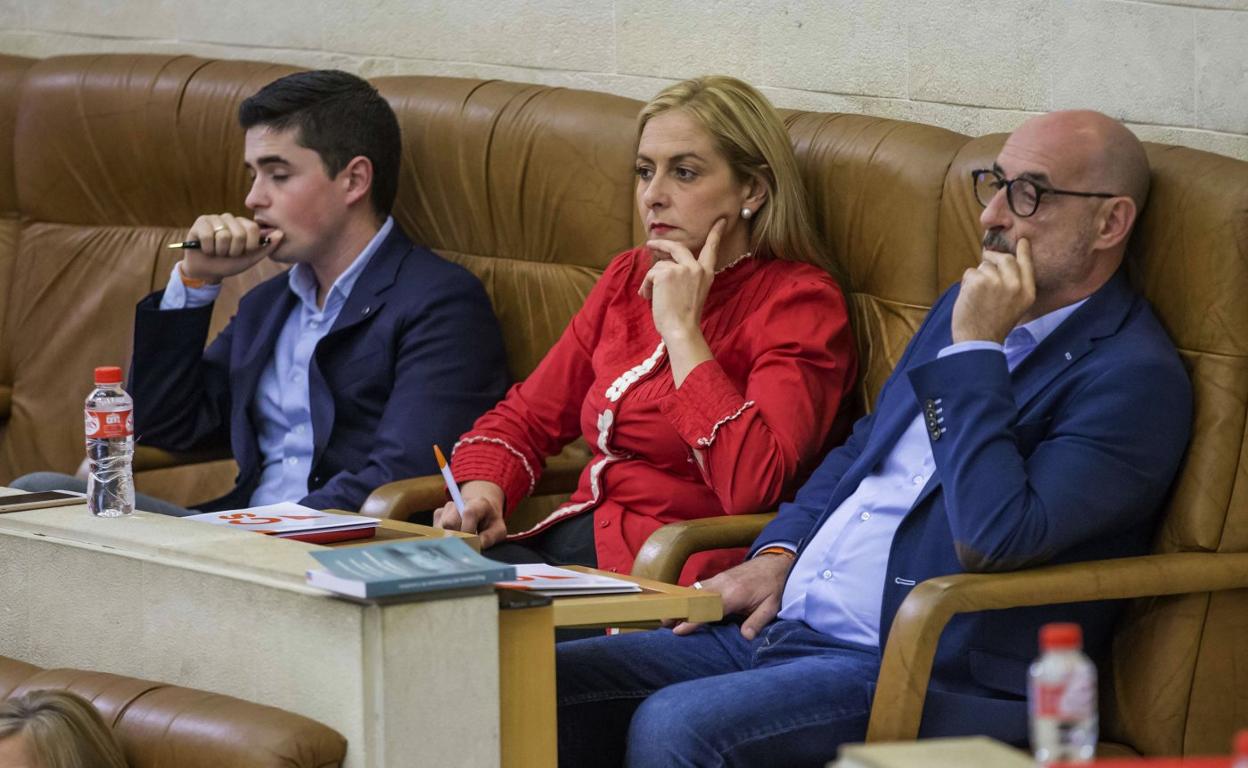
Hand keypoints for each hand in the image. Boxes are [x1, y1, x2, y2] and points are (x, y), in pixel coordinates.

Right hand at [180, 213, 281, 283]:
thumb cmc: (229, 263)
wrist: (207, 271)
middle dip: (233, 251)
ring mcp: (215, 218)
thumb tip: (281, 233)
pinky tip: (206, 248)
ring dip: (220, 251)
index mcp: (244, 225)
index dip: (249, 246)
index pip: (253, 229)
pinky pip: (208, 236)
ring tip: (217, 251)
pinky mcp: (201, 222)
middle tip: (227, 253)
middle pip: (239, 234)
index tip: (243, 252)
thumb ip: (267, 246)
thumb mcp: (251, 258)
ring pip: (224, 235)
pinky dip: (208, 248)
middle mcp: (230, 219)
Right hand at [433, 480, 506, 548]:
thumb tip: (477, 545)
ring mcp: (447, 508)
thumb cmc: (490, 524)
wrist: (481, 512)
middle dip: (457, 539)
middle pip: (449, 523)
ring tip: (462, 543)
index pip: (468, 513)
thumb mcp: (498, 530)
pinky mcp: (438, 515)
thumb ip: (490, 537)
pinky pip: (435, 532)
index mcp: (478, 503)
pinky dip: (444, 540)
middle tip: (464, 549)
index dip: (468, 530)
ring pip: (440, 529)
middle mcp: (459, 503)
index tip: (472, 544)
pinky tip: (454, 540)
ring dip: (450, 541)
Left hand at [640, 219, 723, 342]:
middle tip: (651, 244)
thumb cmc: (684, 318)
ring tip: (650, 295)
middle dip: (662, 244)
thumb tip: (663, 265)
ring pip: (660, 265)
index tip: (720, 221)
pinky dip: (646, 286)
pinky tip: (648, 296)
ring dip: (651, 280)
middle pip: (678, 247)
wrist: (681, 329)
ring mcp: (682, 269)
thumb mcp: (692, 293)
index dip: (715, 234)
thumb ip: (685, 277)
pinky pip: (651, 273)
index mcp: (707, 274)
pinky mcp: (666, 272)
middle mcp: (696, 268)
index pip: (711, 249)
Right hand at [669, 551, 792, 639]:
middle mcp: (722, 584)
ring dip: (680, 603)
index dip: (692, 621)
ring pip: (694, 590)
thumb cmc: (773, 586)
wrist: (775, 562)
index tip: (678, 630)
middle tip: (662, 623)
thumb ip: (757, 622)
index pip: (708, 609)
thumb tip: (745, 638)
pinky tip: (680, 604)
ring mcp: (718, 579)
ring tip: (665, 616)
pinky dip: (687, 595)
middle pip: (694, 598)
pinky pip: (698, 586)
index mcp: (734, 594)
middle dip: (678, 610)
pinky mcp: (717, 577)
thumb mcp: (771, 607)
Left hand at [951, 237, 1034, 343]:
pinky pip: (970, 272)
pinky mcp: (978, 282)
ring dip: (978, 276)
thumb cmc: (993, 325)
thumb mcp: (1015, 306)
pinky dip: (966, 282)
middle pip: (1005, 259)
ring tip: (978, 296)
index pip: (1027, 265)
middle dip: (994, 258)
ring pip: (985, 266)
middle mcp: (1015, 285)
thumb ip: (1014, 285)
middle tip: (986, 261)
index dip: (1023, 251)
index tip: (1022, 241)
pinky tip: (969, 298)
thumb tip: (1001, 263)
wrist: (978, 341)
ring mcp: (996, 281)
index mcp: (1027, 292)